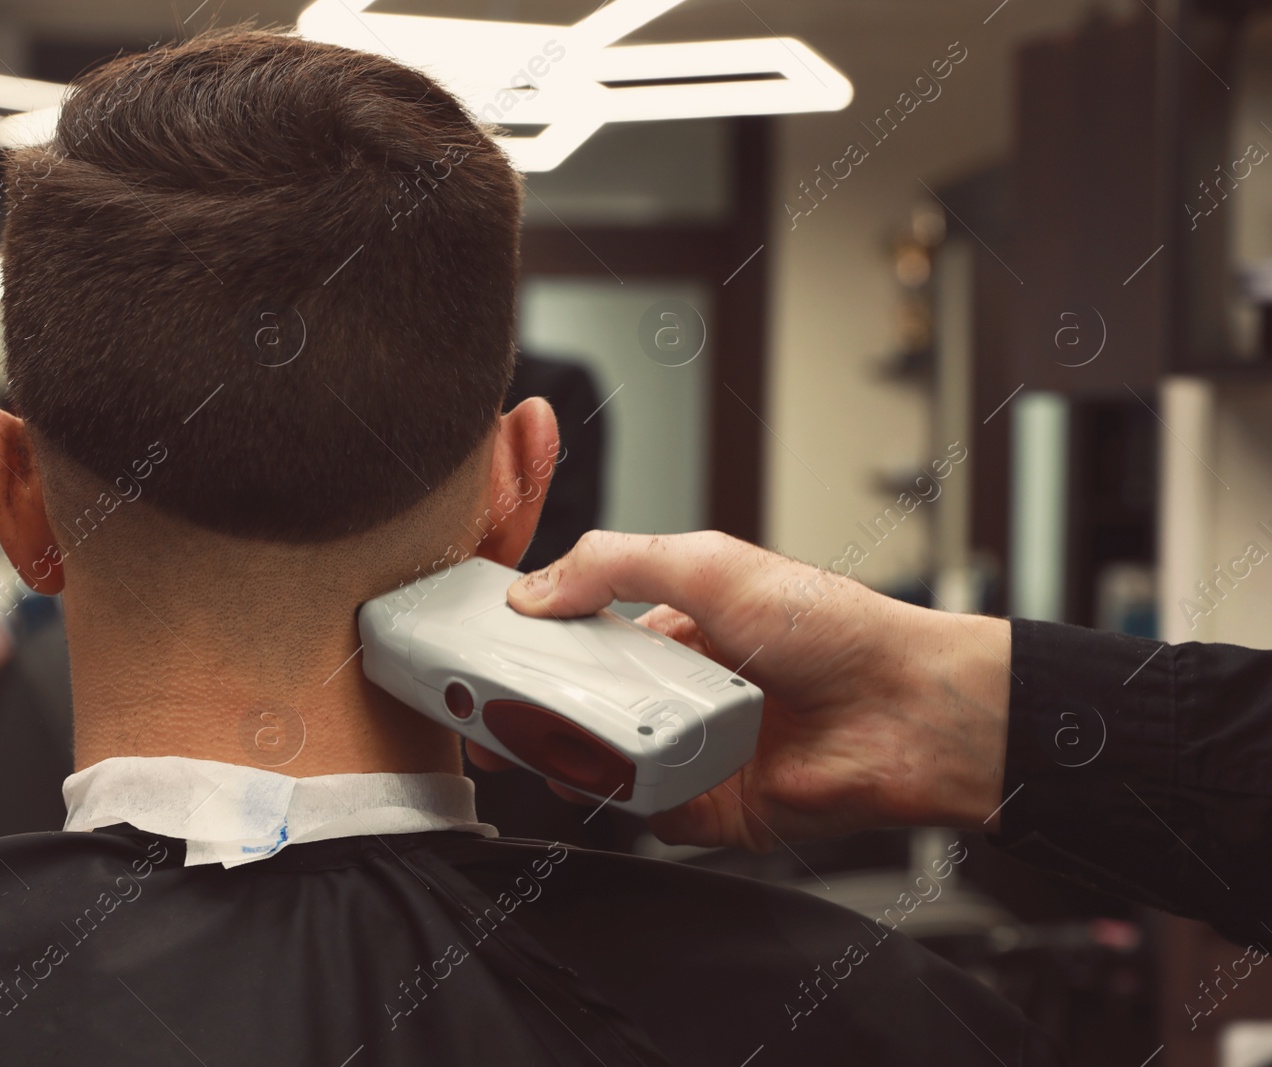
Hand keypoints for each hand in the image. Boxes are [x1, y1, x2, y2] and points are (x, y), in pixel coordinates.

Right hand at [467, 530, 1010, 851]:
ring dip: (568, 756)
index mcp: (674, 627)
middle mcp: (677, 690)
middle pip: (580, 704)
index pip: (582, 636)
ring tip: (536, 744)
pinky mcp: (711, 810)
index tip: (485, 651)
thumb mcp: (710, 565)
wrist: (909, 710)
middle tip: (488, 712)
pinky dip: (622, 804)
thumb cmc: (834, 628)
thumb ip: (617, 566)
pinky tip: (603, 784)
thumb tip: (535, 591)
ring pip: (603, 762)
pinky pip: (646, 813)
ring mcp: (692, 750)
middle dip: (530, 710)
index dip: (532, 644)